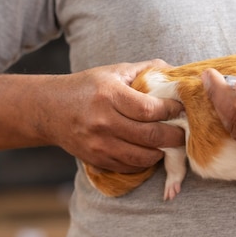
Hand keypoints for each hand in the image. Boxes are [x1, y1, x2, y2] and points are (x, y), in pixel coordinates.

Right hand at [45, 59, 184, 172]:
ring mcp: (99, 144)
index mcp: (110, 95)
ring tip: (170, 143)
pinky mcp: (97, 160)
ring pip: (142, 157)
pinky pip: (129, 167)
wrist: (51, 109)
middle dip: (174, 136)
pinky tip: (150, 150)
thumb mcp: (114, 71)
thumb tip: (176, 71)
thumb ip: (146, 69)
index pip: (150, 109)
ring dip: (161, 152)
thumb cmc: (87, 86)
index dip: (171, 110)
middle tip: (184, 132)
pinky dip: (144, 161)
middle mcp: (104, 122)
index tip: (182, 108)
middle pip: (150, 136)